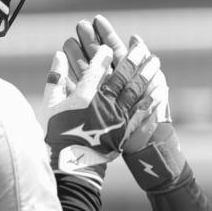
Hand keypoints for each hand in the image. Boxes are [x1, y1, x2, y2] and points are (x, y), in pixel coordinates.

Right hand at [44, 25, 161, 182]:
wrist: (74, 163)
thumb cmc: (59, 133)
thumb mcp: (51, 104)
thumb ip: (55, 79)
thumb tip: (59, 55)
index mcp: (84, 96)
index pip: (96, 69)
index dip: (103, 56)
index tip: (108, 47)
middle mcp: (103, 104)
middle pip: (122, 76)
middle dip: (132, 59)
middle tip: (140, 48)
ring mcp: (117, 117)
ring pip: (135, 90)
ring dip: (146, 74)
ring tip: (155, 62)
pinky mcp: (126, 129)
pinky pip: (142, 110)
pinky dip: (151, 98)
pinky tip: (160, 89)